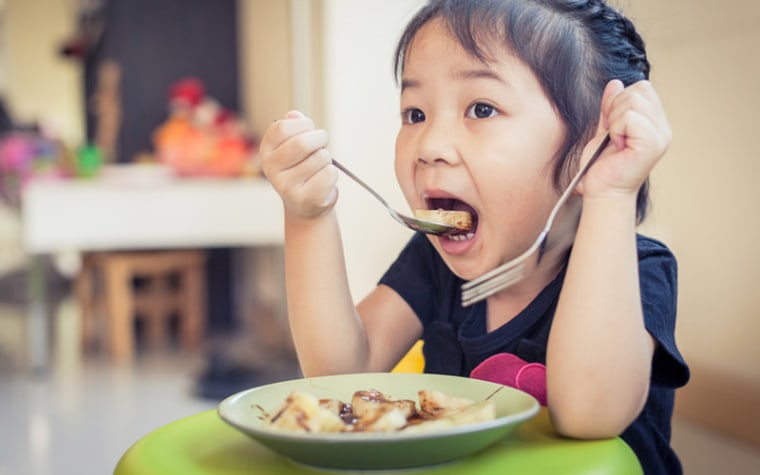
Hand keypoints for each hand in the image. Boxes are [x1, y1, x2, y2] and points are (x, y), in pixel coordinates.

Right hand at [259, 111, 337, 219]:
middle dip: (320, 138)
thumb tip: (294, 115)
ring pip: (320, 158)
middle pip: (302, 143)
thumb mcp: (294, 146)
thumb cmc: (302, 169)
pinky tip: (324, 180)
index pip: (282, 127)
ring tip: (320, 166)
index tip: (310, 128)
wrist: (305, 205)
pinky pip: (328, 174)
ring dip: (327, 159)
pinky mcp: (304, 198)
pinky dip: (332, 173)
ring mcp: (286, 185)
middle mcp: (271, 169)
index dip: (303, 124)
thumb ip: (294, 129)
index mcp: (267, 151)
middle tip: (323, 142)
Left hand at [577, 80, 671, 198]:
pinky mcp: (652, 144)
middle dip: (615, 108)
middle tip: (613, 134)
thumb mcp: (604, 129)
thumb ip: (610, 107)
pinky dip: (616, 129)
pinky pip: (630, 117)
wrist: (601, 190)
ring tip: (615, 140)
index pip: (643, 88)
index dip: (620, 100)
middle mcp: (662, 128)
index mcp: (654, 123)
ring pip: (633, 101)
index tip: (611, 125)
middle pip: (639, 90)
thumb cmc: (602, 166)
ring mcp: (660, 136)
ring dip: (615, 120)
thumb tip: (615, 83)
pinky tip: (618, 145)